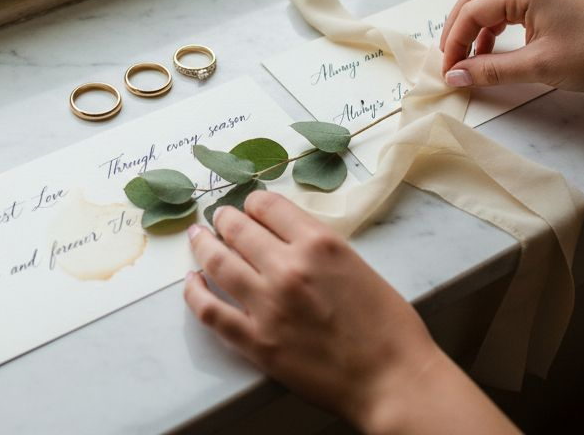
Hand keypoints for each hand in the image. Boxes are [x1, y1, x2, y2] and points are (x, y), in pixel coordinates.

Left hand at [184, 191, 516, 433]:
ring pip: (217, 261)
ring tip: (198, 238)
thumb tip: (286, 236)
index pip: (268, 206)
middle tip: (217, 218)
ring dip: (203, 245)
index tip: (249, 208)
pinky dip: (194, 292)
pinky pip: (209, 310)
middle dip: (223, 219)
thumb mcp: (357, 265)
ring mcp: (267, 304)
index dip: (253, 204)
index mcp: (319, 243)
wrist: (392, 379)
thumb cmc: (388, 327)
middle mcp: (288, 267)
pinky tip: (191, 282)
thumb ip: (319, 248)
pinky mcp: (255, 341)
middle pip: (238, 228)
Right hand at [438, 0, 583, 91]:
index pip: (472, 10)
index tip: (448, 69)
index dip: (454, 41)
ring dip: (474, 27)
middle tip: (449, 59)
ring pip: (491, 0)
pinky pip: (509, 6)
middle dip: (457, 28)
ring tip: (468, 57)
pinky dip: (494, 26)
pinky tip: (492, 50)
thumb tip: (456, 76)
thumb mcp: (537, 66)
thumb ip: (490, 70)